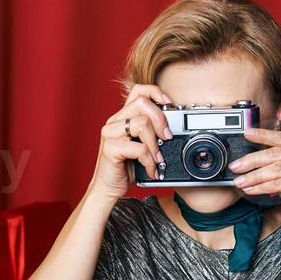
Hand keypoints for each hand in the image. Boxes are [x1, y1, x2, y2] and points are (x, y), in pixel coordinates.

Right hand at [89, 84, 173, 202]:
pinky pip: (138, 148)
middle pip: (142, 103)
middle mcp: (114, 122)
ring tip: (158, 159)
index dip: (155, 92)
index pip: (138, 91)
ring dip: (155, 144)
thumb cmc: (125, 167)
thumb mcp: (142, 146)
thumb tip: (173, 129)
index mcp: (122, 117)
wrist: (107, 188)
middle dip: (161, 120)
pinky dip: (150, 161)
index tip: (169, 105)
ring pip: (141, 123)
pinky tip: (152, 170)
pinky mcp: (109, 148)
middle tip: (167, 138)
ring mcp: (110, 134)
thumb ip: (151, 133)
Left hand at [230, 128, 280, 229]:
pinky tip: (251, 189)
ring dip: (253, 176)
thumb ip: (277, 163)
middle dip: (252, 160)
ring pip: (275, 169)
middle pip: (275, 154)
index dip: (263, 135)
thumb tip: (251, 158)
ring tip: (239, 181)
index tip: (247, 134)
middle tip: (236, 166)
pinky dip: (261, 187)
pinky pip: (277, 183)